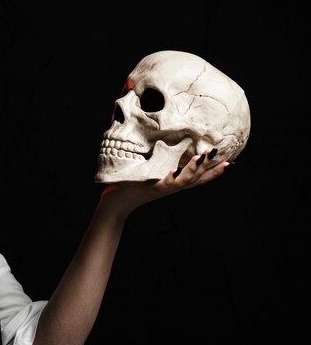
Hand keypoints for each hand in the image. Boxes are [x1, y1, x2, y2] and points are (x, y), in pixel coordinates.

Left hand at [99, 148, 229, 217]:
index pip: (196, 177)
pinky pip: (170, 181)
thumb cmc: (129, 184)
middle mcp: (172, 186)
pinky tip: (184, 167)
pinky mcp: (155, 187)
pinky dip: (179, 174)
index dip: (213, 172)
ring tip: (209, 156)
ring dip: (199, 168)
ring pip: (187, 180)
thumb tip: (156, 142)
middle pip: (197, 179)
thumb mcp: (145, 171)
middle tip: (229, 162)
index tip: (229, 163)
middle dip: (213, 170)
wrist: (116, 202)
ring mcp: (164, 188)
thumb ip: (153, 160)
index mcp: (172, 182)